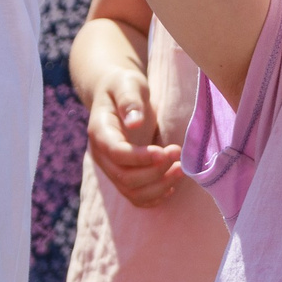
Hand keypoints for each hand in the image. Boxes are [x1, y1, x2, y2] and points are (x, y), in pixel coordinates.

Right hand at [87, 66, 183, 206]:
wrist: (117, 95)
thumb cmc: (124, 86)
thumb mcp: (127, 83)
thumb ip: (130, 100)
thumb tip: (134, 122)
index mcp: (100, 131)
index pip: (116, 153)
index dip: (140, 158)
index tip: (165, 152)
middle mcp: (101, 154)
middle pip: (124, 177)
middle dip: (155, 172)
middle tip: (178, 155)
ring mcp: (111, 168)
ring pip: (131, 191)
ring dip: (159, 186)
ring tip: (181, 170)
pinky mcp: (123, 175)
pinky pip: (136, 197)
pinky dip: (154, 197)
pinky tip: (171, 186)